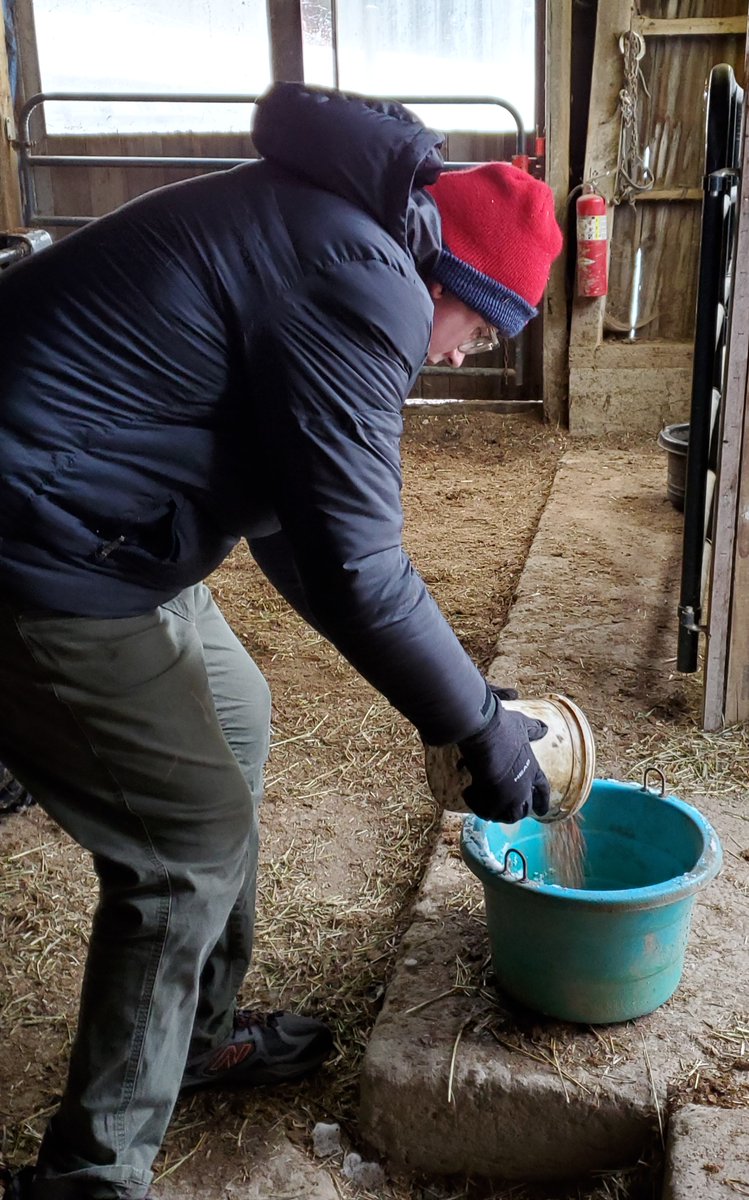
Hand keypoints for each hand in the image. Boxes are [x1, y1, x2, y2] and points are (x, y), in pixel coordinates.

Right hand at [457, 688, 549, 822]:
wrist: (484, 732)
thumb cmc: (503, 726)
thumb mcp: (522, 725)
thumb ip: (533, 729)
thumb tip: (545, 728)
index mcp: (533, 769)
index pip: (543, 790)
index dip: (542, 802)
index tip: (542, 812)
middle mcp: (524, 786)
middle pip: (525, 809)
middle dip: (516, 811)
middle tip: (502, 808)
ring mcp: (510, 795)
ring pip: (508, 816)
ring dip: (496, 813)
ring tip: (483, 804)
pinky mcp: (493, 799)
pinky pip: (486, 812)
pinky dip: (476, 805)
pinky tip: (467, 793)